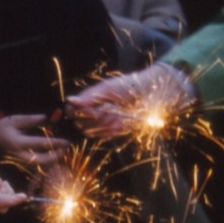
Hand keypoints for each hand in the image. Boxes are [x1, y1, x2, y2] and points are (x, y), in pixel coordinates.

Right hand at [0, 113, 67, 165]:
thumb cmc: (3, 129)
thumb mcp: (14, 121)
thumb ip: (30, 120)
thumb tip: (47, 117)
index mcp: (17, 143)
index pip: (40, 144)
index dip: (55, 143)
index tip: (66, 141)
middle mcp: (17, 156)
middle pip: (40, 160)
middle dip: (55, 157)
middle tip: (65, 151)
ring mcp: (17, 165)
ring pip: (38, 169)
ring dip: (51, 164)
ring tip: (60, 156)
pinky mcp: (17, 170)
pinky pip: (33, 174)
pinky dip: (43, 170)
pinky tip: (51, 163)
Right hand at [66, 63, 195, 137]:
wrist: (154, 93)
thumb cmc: (130, 86)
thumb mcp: (109, 88)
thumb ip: (89, 96)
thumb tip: (69, 100)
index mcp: (88, 99)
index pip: (71, 111)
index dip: (77, 113)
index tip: (93, 110)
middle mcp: (92, 112)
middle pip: (80, 123)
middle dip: (94, 119)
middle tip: (109, 110)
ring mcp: (102, 122)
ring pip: (92, 131)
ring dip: (105, 124)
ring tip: (118, 114)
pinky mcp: (113, 130)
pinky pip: (105, 136)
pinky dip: (113, 130)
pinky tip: (122, 122)